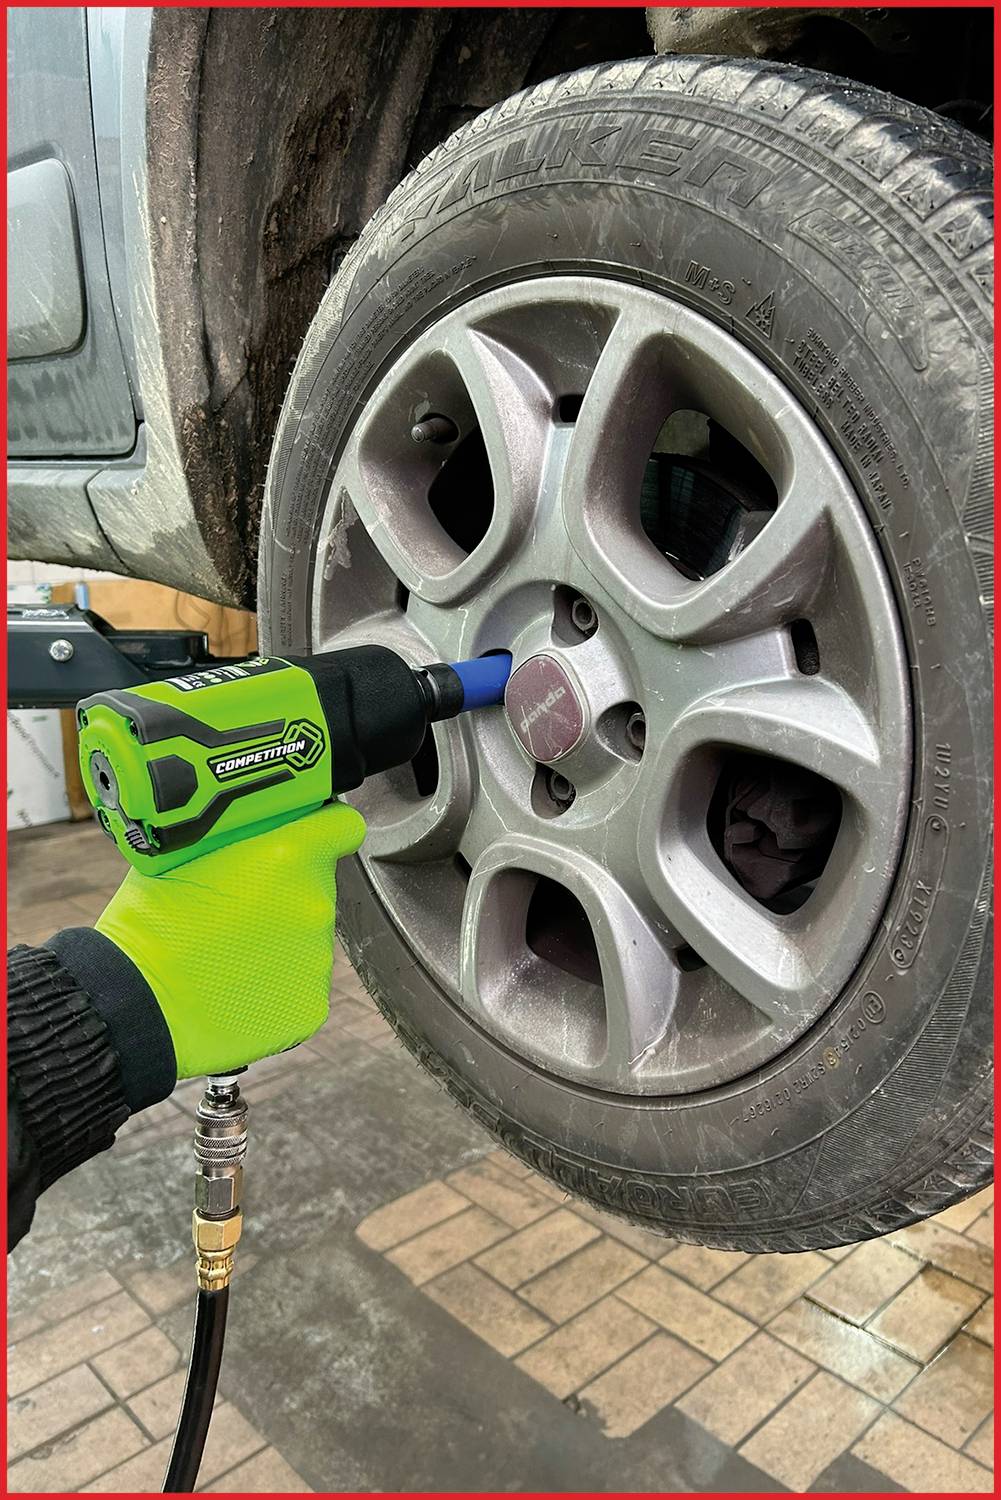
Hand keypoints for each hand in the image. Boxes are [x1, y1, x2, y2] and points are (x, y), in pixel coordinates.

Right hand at [95, 801, 365, 1077]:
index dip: (327, 831)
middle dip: (283, 895)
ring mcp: (316, 958)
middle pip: (314, 889)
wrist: (135, 1002)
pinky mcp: (311, 1005)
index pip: (342, 827)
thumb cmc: (149, 924)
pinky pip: (300, 986)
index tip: (315, 838)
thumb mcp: (187, 852)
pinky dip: (276, 987)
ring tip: (228, 955)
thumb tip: (251, 834)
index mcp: (289, 855)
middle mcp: (313, 904)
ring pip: (307, 940)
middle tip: (236, 912)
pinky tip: (236, 988)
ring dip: (279, 943)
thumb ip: (238, 839)